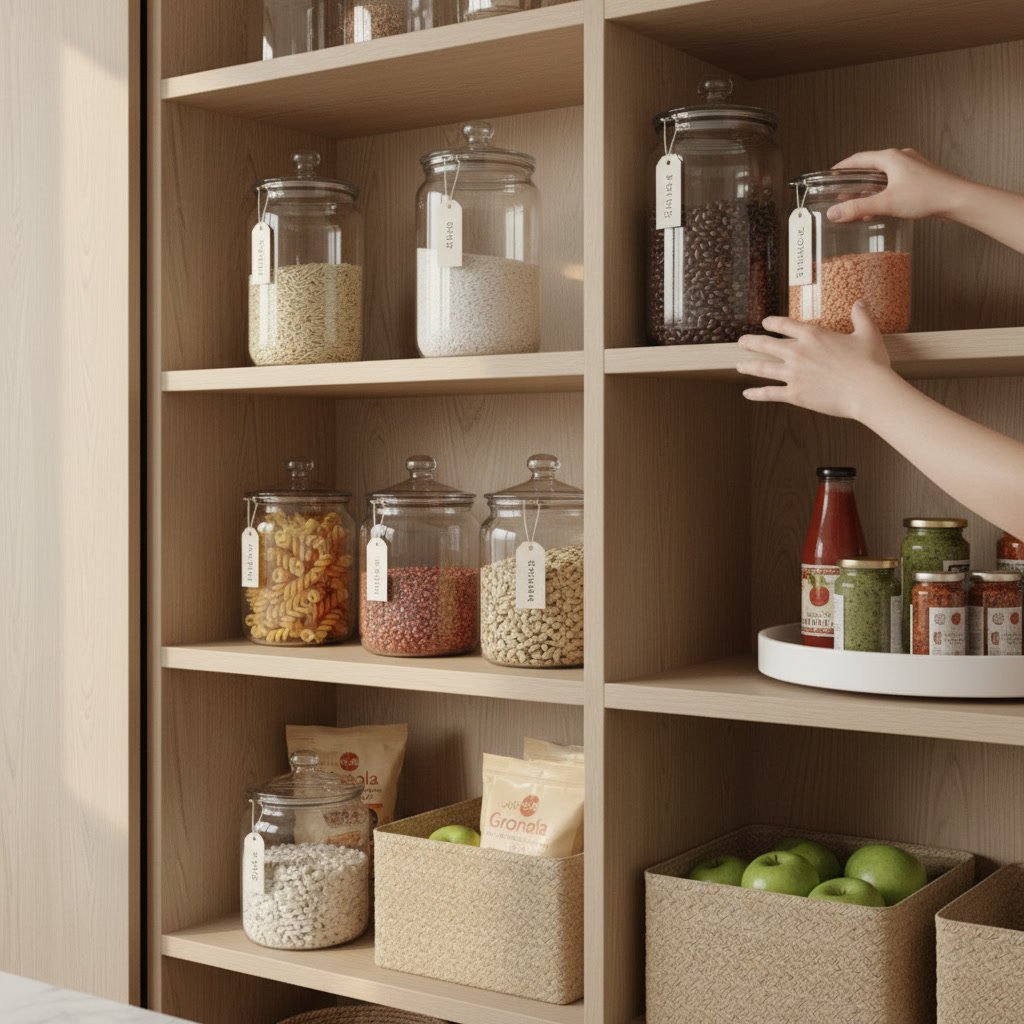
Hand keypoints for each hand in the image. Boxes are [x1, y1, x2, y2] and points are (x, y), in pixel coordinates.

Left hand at [736, 303, 898, 418]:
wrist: (867, 390)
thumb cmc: (870, 363)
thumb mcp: (868, 334)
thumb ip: (861, 316)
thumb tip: (859, 302)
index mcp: (813, 335)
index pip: (784, 324)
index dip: (772, 323)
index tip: (765, 323)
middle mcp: (798, 352)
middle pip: (766, 345)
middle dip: (751, 342)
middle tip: (741, 342)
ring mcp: (793, 374)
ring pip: (763, 368)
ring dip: (749, 366)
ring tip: (739, 365)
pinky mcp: (794, 394)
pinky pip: (769, 393)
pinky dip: (756, 394)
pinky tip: (746, 393)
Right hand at [826, 149, 970, 222]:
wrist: (958, 200)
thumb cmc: (927, 196)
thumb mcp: (886, 203)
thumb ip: (857, 208)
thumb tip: (833, 213)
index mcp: (890, 158)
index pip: (858, 159)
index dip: (842, 167)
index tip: (830, 175)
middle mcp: (901, 158)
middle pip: (870, 166)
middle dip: (854, 180)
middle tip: (841, 191)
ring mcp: (912, 167)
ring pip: (883, 175)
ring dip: (868, 188)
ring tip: (857, 201)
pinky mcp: (919, 177)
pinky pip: (894, 182)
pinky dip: (882, 192)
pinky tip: (880, 206)